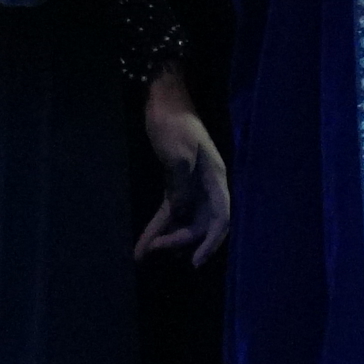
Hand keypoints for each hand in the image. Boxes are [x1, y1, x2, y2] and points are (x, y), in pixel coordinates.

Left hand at [133, 60, 232, 264]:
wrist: (163, 100)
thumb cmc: (173, 123)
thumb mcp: (178, 152)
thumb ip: (181, 186)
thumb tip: (180, 212)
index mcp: (215, 178)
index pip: (221, 218)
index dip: (211, 242)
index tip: (195, 262)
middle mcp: (207, 186)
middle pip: (201, 225)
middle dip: (180, 240)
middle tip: (154, 248)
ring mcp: (192, 187)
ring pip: (184, 222)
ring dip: (167, 238)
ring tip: (143, 252)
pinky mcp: (176, 185)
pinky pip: (169, 213)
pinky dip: (157, 228)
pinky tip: (142, 244)